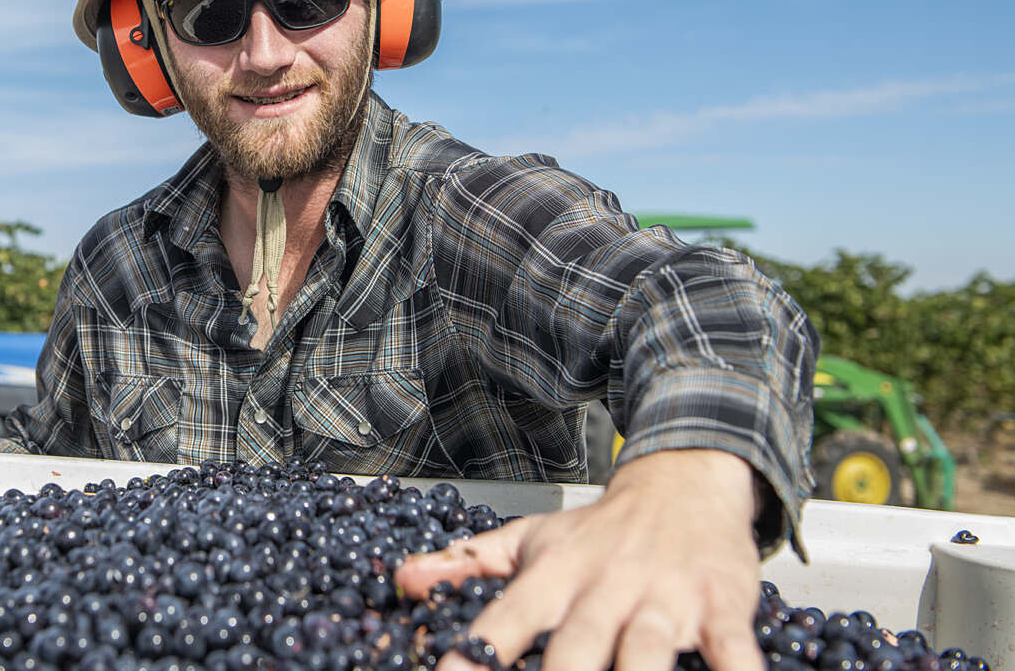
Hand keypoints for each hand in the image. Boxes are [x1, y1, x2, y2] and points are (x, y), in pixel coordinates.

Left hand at [395, 450, 763, 670]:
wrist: (685, 482)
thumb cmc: (601, 531)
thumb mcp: (532, 540)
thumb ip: (468, 565)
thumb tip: (401, 580)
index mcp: (555, 576)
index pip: (506, 620)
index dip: (476, 654)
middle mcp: (605, 588)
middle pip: (576, 649)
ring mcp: (664, 600)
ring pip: (646, 656)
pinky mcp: (722, 610)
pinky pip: (734, 656)